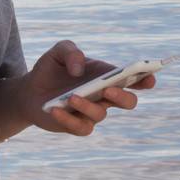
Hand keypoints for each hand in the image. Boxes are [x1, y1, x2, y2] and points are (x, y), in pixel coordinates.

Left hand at [20, 40, 156, 136]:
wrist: (30, 90)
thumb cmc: (51, 69)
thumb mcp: (58, 52)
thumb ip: (71, 52)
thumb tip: (79, 70)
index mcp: (107, 76)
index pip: (134, 79)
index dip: (146, 79)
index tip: (149, 76)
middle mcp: (105, 96)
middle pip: (128, 102)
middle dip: (123, 96)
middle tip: (108, 89)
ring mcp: (92, 113)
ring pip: (101, 115)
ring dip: (88, 106)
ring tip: (71, 97)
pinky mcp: (76, 126)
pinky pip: (80, 128)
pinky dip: (68, 119)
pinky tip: (55, 110)